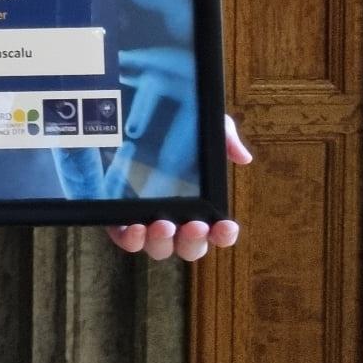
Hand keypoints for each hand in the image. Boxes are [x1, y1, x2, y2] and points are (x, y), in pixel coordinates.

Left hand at [104, 114, 251, 261]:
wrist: (127, 115)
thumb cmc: (173, 128)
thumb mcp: (200, 127)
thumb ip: (224, 138)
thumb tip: (243, 157)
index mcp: (198, 206)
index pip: (217, 231)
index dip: (224, 235)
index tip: (226, 226)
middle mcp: (175, 218)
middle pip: (189, 246)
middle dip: (193, 241)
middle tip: (195, 225)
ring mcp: (147, 220)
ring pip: (159, 247)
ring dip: (162, 242)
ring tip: (162, 225)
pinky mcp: (118, 216)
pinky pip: (123, 237)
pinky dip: (130, 240)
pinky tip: (134, 228)